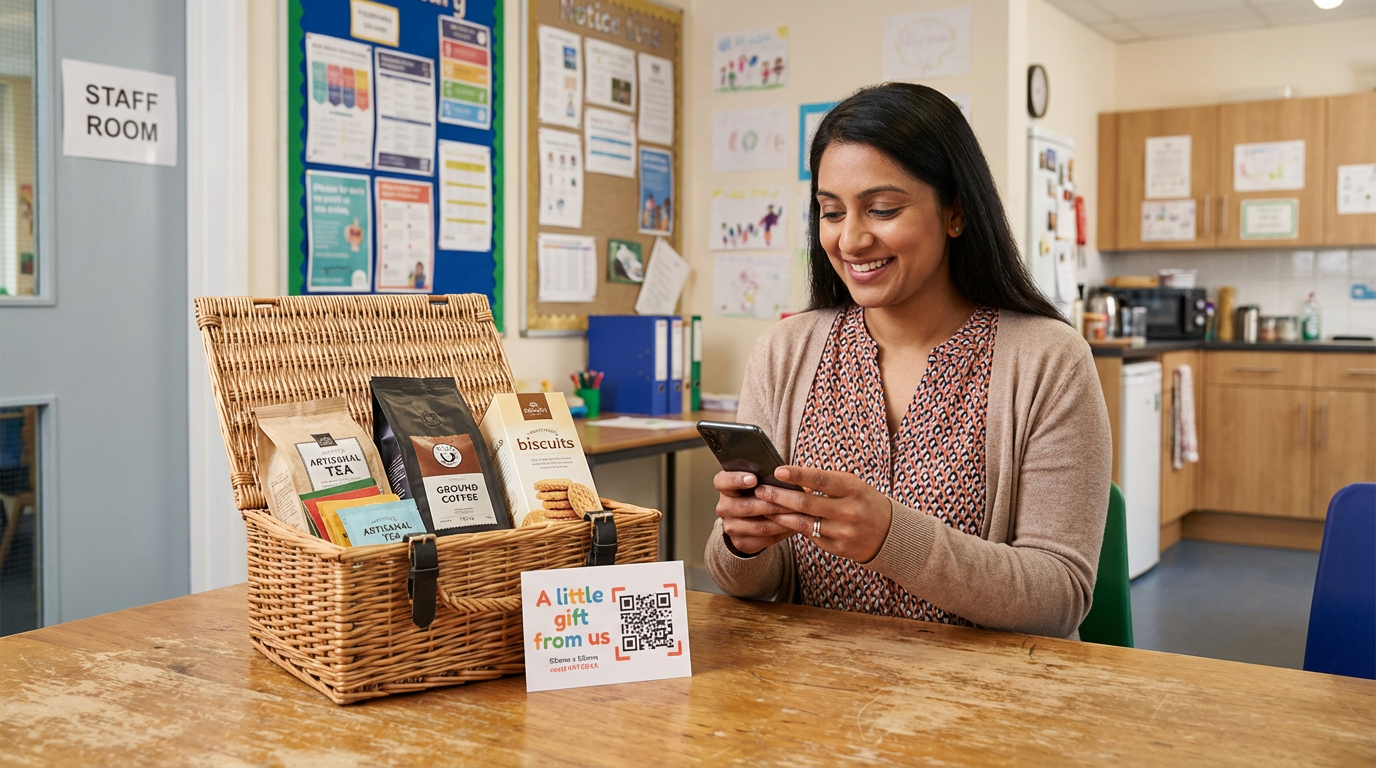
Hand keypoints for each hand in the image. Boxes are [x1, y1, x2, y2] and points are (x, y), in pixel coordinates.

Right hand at [713, 470, 794, 554]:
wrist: (751, 519)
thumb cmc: (758, 492)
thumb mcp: (758, 480)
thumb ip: (765, 476)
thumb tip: (784, 474)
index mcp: (724, 486)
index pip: (723, 481)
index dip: (737, 480)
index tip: (753, 479)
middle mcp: (724, 507)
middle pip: (746, 506)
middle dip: (772, 503)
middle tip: (793, 499)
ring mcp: (730, 526)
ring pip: (759, 526)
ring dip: (782, 520)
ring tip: (799, 514)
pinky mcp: (740, 542)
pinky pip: (765, 539)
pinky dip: (782, 532)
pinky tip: (795, 525)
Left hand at [755, 466, 892, 563]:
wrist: (890, 534)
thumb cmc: (864, 501)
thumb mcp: (852, 485)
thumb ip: (825, 482)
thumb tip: (791, 478)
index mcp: (853, 489)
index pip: (821, 480)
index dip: (798, 475)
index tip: (777, 471)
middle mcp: (848, 511)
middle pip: (806, 503)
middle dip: (779, 496)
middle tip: (760, 490)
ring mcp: (843, 532)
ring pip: (803, 523)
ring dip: (780, 514)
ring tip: (763, 506)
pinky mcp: (837, 548)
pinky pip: (809, 536)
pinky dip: (793, 528)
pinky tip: (780, 521)